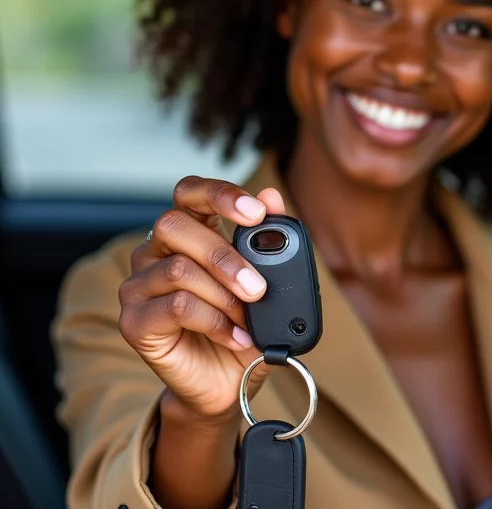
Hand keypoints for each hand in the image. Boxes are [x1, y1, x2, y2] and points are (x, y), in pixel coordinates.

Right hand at [118, 176, 284, 420]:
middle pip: (175, 225)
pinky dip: (215, 321)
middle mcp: (155, 252)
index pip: (189, 192)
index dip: (219, 194)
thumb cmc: (244, 326)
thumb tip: (273, 198)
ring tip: (248, 317)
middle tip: (257, 287)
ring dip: (223, 295)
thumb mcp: (267, 283)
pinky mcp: (134, 322)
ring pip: (178, 269)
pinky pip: (176, 306)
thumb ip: (268, 239)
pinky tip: (235, 336)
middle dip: (224, 255)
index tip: (256, 212)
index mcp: (189, 232)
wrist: (228, 385)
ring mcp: (139, 286)